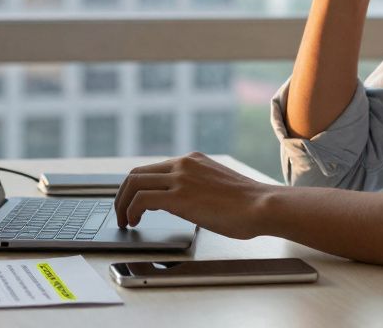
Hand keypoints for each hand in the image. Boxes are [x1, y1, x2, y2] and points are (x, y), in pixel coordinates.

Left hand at [113, 152, 273, 239]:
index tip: (132, 201)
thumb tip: (189, 204)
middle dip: (123, 194)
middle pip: (137, 173)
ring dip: (122, 203)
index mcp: (193, 160)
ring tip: (124, 220)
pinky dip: (132, 210)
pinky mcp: (179, 196)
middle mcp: (183, 164)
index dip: (138, 186)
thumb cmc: (248, 204)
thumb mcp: (218, 186)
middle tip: (121, 212)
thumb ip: (199, 188)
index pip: (153, 168)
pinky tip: (134, 222)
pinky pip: (142, 199)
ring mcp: (180, 178)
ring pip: (134, 183)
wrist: (262, 206)